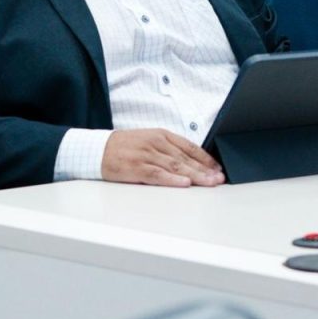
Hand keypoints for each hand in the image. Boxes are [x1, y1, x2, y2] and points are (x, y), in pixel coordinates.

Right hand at [101, 129, 224, 186]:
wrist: (98, 149)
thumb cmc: (125, 147)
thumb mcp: (149, 140)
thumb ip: (168, 149)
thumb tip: (191, 162)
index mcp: (161, 135)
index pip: (189, 146)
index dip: (205, 158)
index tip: (218, 168)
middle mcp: (156, 143)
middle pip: (185, 158)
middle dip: (205, 169)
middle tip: (219, 179)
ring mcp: (147, 155)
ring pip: (176, 166)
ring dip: (195, 176)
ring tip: (209, 183)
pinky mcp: (137, 168)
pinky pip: (158, 175)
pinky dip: (173, 180)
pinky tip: (185, 184)